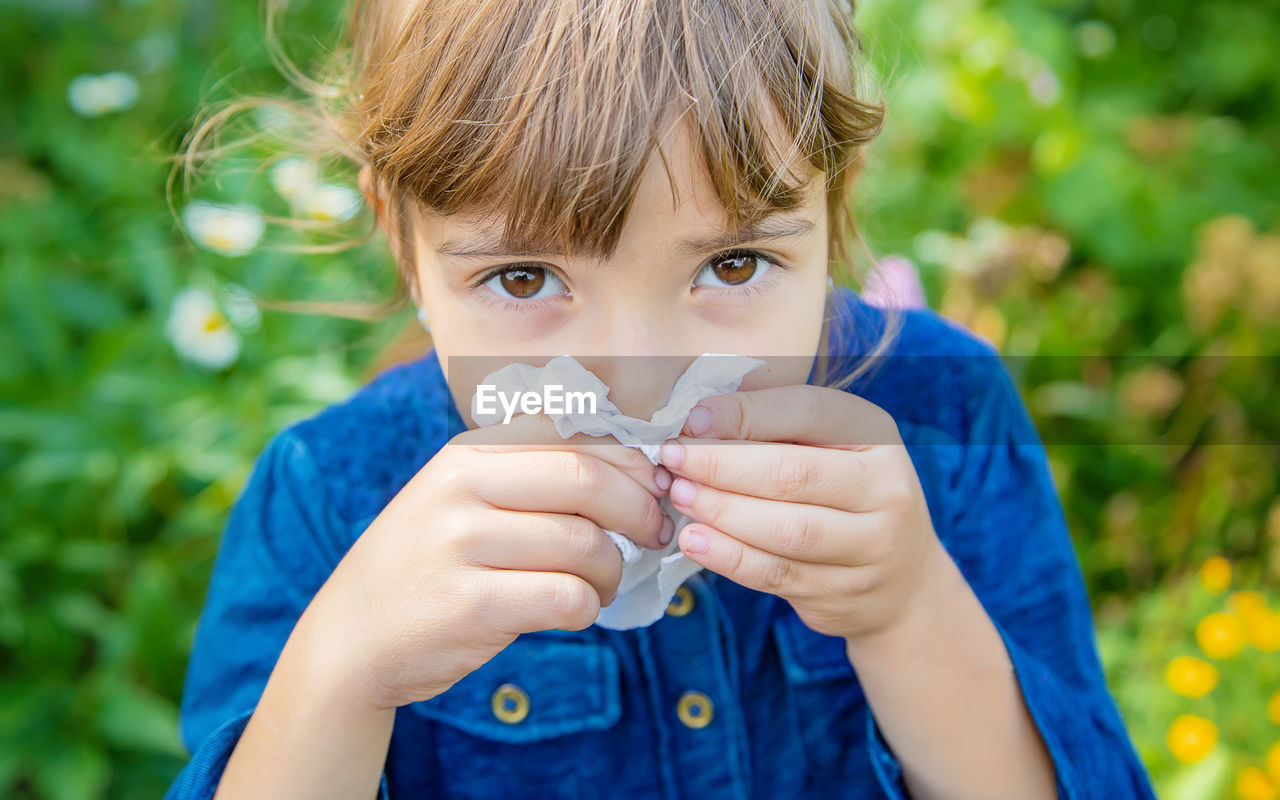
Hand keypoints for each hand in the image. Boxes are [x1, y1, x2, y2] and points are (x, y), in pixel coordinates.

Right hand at [302, 411, 673, 710]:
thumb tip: (635, 464)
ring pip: (584, 545)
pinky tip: (575, 611)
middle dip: (639, 510)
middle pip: (587, 481)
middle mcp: (460, 489)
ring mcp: (460, 546)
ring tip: (601, 583)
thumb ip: (529, 475)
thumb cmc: (428, 566)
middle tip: (655, 535)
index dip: (631, 462)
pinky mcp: (469, 604)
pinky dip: (587, 608)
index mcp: (467, 455)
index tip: (655, 488)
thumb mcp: (460, 499)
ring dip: (613, 570)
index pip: (573, 437)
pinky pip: (566, 597)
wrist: (351, 637)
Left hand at [659, 384, 945, 642]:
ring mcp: (871, 547)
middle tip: (672, 459)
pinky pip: (777, 574)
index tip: (692, 420)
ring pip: (786, 530)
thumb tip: (697, 414)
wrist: (903, 580)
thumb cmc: (843, 491)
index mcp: (877, 435)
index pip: (809, 412)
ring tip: (680, 495)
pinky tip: (695, 541)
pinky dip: (730, 558)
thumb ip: (774, 425)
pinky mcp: (844, 592)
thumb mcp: (829, 445)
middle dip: (722, 465)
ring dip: (722, 512)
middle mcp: (885, 489)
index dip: (746, 413)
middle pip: (793, 475)